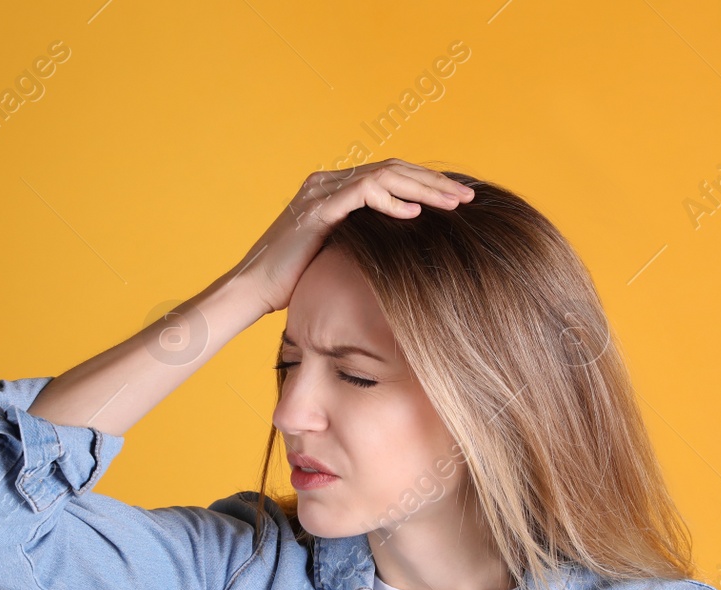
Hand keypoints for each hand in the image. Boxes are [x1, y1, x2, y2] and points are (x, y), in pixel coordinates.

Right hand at [229, 159, 474, 314]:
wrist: (254, 289)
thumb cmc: (294, 280)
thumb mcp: (338, 253)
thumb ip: (363, 240)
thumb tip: (402, 249)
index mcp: (334, 188)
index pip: (389, 174)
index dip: (425, 183)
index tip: (456, 200)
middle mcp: (328, 182)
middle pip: (393, 168)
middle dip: (433, 182)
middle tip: (466, 197)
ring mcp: (321, 192)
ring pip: (384, 176)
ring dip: (422, 188)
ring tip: (451, 203)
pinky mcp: (317, 211)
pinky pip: (362, 195)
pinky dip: (391, 203)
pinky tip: (415, 215)